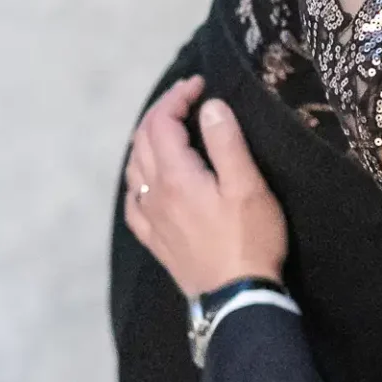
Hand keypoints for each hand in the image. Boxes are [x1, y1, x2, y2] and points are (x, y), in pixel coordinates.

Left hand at [123, 76, 288, 297]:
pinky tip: (148, 179)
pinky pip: (132, 199)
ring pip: (133, 167)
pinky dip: (138, 176)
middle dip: (161, 111)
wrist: (236, 298)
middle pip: (142, 140)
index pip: (161, 123)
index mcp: (175, 176)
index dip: (177, 97)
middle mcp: (153, 194)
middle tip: (188, 97)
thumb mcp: (247, 186)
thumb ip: (226, 142)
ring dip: (147, 139)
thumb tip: (209, 106)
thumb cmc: (249, 239)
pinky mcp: (154, 238)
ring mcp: (150, 218)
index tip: (200, 83)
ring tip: (170, 127)